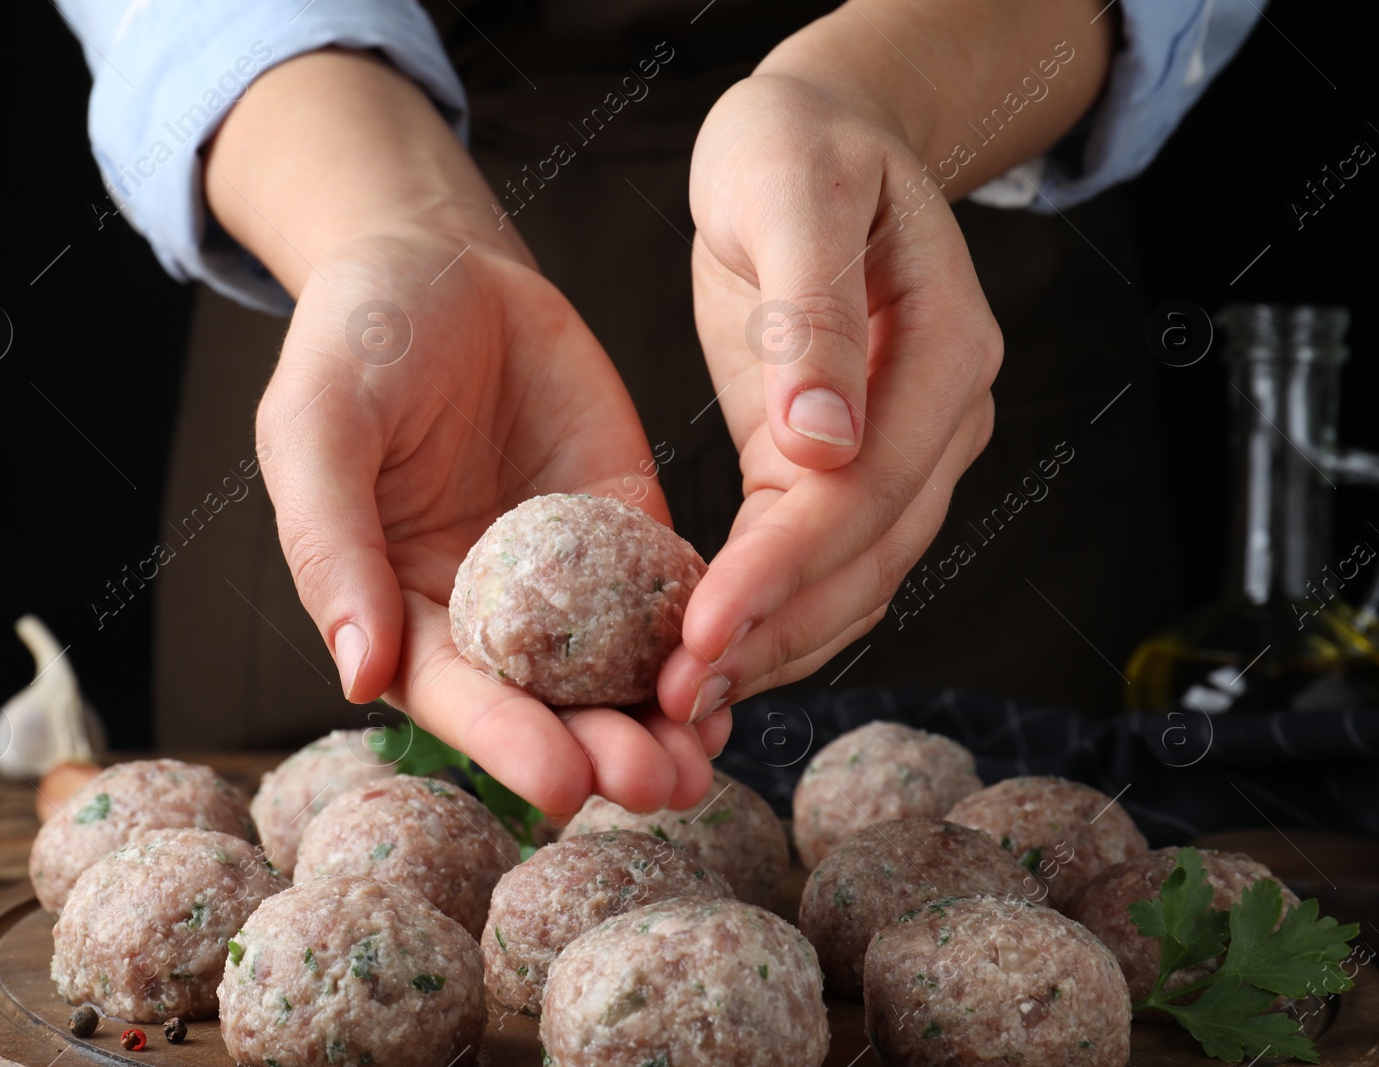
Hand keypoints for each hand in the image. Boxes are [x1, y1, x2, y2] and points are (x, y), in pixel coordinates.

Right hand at [258, 230, 714, 818]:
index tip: (561, 785)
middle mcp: (485, 610)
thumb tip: (358, 674)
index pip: (454, 694)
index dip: (506, 743)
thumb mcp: (317, 428)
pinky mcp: (626, 528)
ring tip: (708, 759)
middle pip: (547, 703)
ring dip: (662, 719)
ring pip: (616, 668)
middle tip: (662, 785)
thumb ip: (333, 545)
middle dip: (603, 751)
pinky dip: (701, 637)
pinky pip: (667, 592)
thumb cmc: (355, 341)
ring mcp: (564, 575)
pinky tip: (738, 668)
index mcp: (399, 604)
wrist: (442, 262)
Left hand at [658, 71, 1000, 728]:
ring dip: (775, 648)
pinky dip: (771, 615)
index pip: (863, 492)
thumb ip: (813, 313)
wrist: (819, 134)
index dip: (784, 570)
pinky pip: (821, 561)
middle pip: (868, 560)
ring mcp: (907, 450)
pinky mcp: (849, 464)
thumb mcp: (793, 195)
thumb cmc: (797, 145)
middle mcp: (943, 420)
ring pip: (855, 582)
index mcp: (945, 354)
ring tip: (684, 702)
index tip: (703, 630)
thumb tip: (827, 443)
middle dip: (774, 635)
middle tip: (678, 699)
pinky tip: (708, 654)